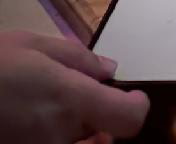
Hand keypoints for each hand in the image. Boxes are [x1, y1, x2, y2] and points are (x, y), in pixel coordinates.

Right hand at [0, 30, 148, 143]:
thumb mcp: (36, 45)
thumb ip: (79, 58)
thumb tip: (108, 71)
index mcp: (70, 99)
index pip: (127, 120)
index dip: (137, 108)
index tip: (133, 95)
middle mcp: (59, 134)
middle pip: (103, 135)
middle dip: (101, 117)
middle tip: (86, 96)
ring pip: (77, 143)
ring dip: (76, 128)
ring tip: (53, 103)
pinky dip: (53, 135)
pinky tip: (35, 115)